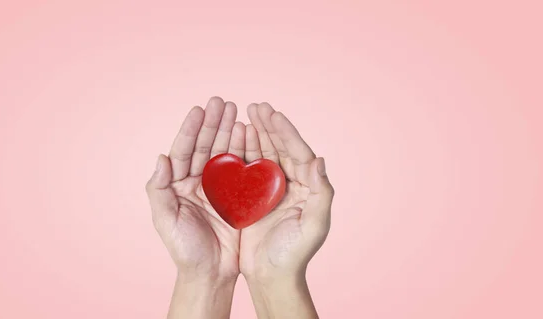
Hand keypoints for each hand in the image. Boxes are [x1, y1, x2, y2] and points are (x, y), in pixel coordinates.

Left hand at [145, 97, 245, 317]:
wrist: (211, 272)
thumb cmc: (184, 249)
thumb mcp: (165, 220)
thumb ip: (159, 189)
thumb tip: (161, 157)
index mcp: (178, 184)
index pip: (183, 150)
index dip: (190, 129)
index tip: (199, 109)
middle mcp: (197, 181)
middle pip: (205, 146)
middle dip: (213, 123)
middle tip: (223, 102)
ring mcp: (218, 187)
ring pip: (223, 153)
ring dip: (230, 132)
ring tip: (238, 111)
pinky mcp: (237, 195)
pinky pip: (241, 169)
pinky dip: (245, 151)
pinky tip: (249, 134)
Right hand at [239, 102, 334, 317]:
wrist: (272, 275)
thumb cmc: (295, 254)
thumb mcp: (314, 226)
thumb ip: (322, 194)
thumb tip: (320, 159)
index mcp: (308, 188)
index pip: (299, 153)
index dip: (287, 132)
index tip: (273, 114)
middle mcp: (292, 184)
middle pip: (281, 148)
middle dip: (269, 126)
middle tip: (257, 106)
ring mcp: (272, 189)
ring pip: (265, 154)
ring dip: (256, 134)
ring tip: (246, 113)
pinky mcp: (254, 196)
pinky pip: (249, 168)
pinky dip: (243, 151)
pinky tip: (236, 138)